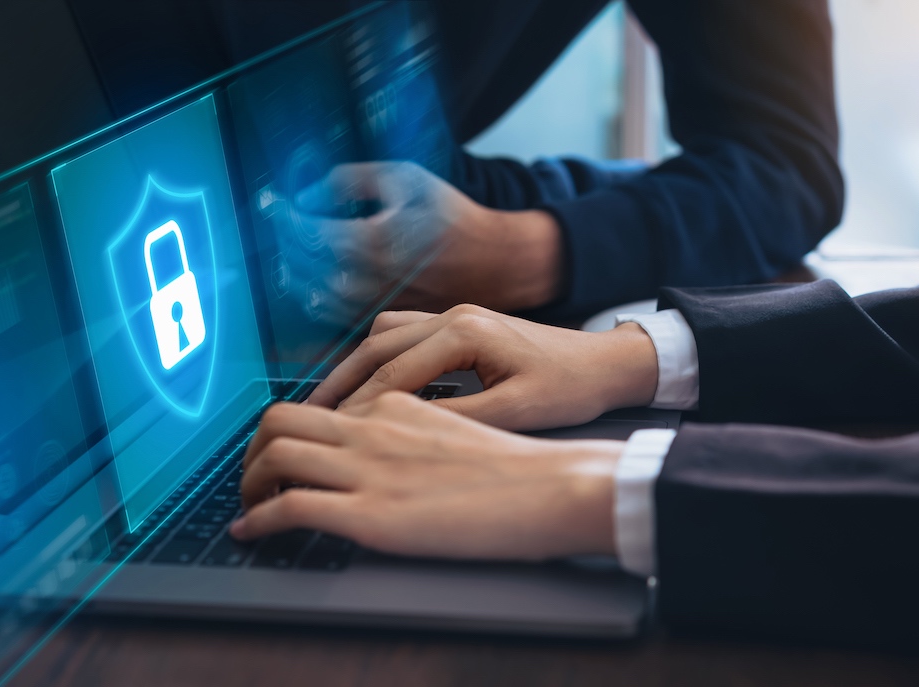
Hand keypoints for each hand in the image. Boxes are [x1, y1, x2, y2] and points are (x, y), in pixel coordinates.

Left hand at [231, 392, 620, 559]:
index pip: (321, 405)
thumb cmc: (521, 468)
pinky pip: (290, 507)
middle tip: (253, 476)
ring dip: (247, 481)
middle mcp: (373, 427)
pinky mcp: (372, 514)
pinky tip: (251, 533)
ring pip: (274, 454)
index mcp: (397, 405)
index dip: (289, 431)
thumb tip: (390, 450)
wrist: (552, 486)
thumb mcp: (461, 429)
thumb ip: (419, 428)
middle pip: (281, 418)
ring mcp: (369, 468)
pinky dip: (258, 520)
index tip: (281, 453)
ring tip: (248, 504)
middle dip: (253, 448)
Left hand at [295, 161, 563, 312]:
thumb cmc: (451, 215)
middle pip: (303, 268)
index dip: (282, 216)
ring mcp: (377, 307)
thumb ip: (351, 179)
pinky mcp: (383, 323)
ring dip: (294, 275)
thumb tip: (305, 194)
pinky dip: (313, 298)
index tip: (269, 202)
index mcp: (378, 240)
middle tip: (280, 224)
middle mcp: (374, 279)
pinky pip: (332, 318)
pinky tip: (313, 279)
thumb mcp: (406, 177)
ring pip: (313, 298)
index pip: (308, 232)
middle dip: (284, 245)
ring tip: (293, 251)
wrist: (495, 262)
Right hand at [307, 304, 658, 431]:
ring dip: (356, 366)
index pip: (393, 371)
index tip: (332, 434)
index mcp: (466, 331)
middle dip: (342, 381)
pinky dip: (380, 358)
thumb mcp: (517, 412)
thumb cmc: (570, 387)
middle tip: (312, 416)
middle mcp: (454, 314)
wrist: (606, 362)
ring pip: (385, 334)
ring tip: (334, 404)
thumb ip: (460, 420)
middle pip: (377, 344)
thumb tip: (404, 435)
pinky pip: (404, 333)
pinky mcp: (461, 322)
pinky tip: (372, 386)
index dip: (358, 406)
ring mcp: (456, 314)